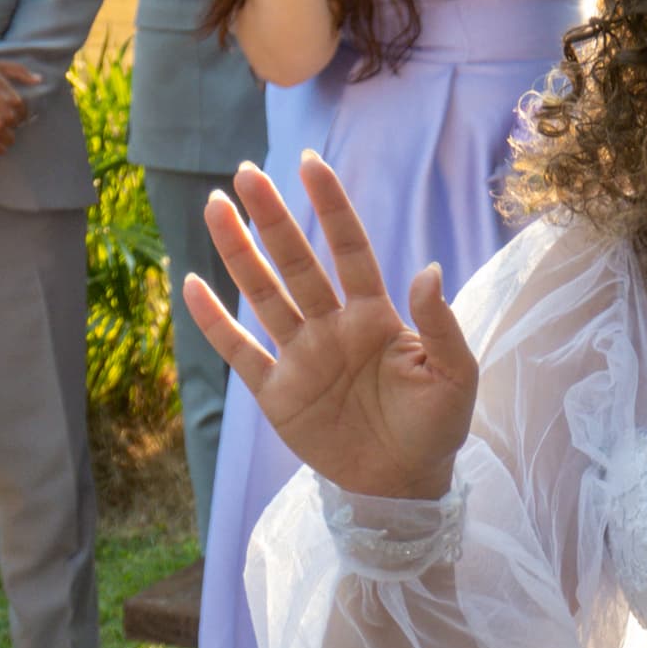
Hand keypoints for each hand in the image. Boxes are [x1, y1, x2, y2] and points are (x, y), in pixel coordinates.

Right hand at [184, 152, 477, 501]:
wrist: (405, 485)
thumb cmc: (437, 426)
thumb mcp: (455, 375)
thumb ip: (441, 324)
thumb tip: (428, 269)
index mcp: (376, 316)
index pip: (350, 249)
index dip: (331, 207)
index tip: (310, 162)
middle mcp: (332, 326)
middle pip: (296, 262)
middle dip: (272, 219)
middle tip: (245, 172)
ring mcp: (301, 356)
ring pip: (263, 295)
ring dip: (238, 254)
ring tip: (215, 208)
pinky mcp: (277, 393)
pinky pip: (239, 352)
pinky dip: (215, 323)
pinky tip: (191, 285)